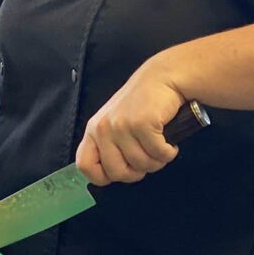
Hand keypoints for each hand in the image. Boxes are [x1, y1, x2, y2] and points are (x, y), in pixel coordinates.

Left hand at [76, 57, 185, 185]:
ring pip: (141, 165)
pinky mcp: (142, 124)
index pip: (85, 165)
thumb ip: (110, 146)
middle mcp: (103, 128)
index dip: (103, 177)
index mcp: (94, 130)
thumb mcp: (116, 123)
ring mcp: (122, 126)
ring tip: (159, 145)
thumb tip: (114, 175)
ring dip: (157, 160)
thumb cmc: (142, 103)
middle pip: (116, 172)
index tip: (122, 171)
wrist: (163, 77)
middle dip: (137, 172)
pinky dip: (169, 152)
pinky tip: (169, 142)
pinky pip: (159, 154)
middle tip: (147, 158)